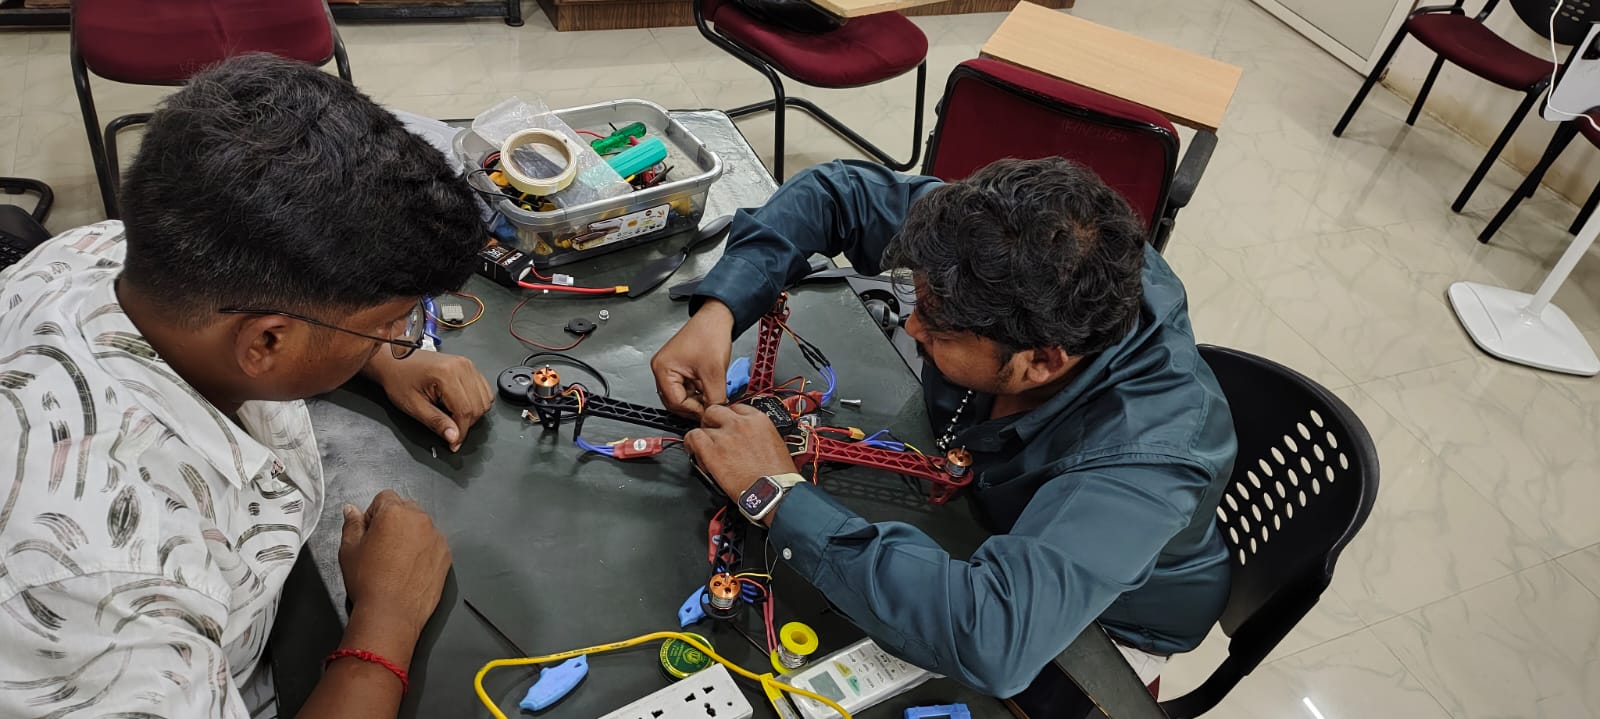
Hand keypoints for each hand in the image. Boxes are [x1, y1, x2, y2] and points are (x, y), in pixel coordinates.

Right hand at [338, 491, 451, 659]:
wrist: (391, 614)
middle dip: (394, 521)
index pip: (385, 498)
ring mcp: (437, 537)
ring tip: (397, 560)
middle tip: (382, 547)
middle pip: (406, 509)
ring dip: (411, 535)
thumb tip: (352, 509)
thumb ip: (352, 524)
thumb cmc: (367, 580)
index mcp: (395, 512)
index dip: (374, 514)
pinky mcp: (446, 555)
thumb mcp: (349, 550)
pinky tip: (411, 569)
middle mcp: (420, 519)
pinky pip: (433, 543)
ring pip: (421, 527)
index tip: (369, 534)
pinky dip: (424, 550)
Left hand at [366, 350, 492, 451]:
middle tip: (450, 429)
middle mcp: (461, 367)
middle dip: (466, 424)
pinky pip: (485, 391)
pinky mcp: (469, 367)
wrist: (395, 361)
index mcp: (446, 374)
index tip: (454, 443)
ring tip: (452, 414)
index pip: (466, 411)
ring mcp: (467, 365)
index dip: (461, 432)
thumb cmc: (399, 378)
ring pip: (485, 400)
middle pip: (478, 406)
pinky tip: (459, 404)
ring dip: (473, 413)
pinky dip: (476, 403)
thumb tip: (454, 437)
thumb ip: (436, 422)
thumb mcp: (414, 406)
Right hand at [652, 300, 734, 417]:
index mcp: (663, 368)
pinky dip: (699, 391)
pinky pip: (687, 388)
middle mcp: (662, 369)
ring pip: (683, 396)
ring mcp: (671, 369)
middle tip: (711, 408)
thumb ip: (715, 397)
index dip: (694, 410)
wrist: (716, 318)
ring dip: (698, 399)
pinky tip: (710, 387)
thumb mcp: (714, 371)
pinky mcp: (680, 368)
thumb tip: (716, 413)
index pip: (675, 402)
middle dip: (695, 406)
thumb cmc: (709, 334)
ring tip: (712, 394)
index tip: (709, 413)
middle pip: (676, 401)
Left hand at [684, 404, 797, 520]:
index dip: (729, 418)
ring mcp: (725, 436)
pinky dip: (691, 443)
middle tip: (713, 434)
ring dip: (702, 435)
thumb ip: (758, 435)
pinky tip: (694, 452)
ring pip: (703, 424)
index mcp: (759, 420)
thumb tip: (747, 439)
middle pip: (716, 411)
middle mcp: (740, 424)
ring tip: (704, 448)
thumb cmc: (778, 476)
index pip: (736, 408)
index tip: (727, 427)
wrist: (775, 492)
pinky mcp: (712, 452)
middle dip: (712, 422)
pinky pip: (693, 437)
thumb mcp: (775, 443)